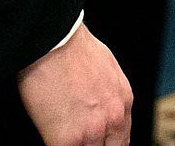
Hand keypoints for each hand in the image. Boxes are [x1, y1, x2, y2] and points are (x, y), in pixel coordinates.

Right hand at [17, 22, 132, 145]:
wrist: (55, 40)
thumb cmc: (73, 47)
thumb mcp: (106, 68)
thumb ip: (107, 94)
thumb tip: (97, 106)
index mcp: (123, 101)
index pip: (121, 140)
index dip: (107, 145)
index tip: (96, 143)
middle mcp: (113, 119)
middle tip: (79, 140)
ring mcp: (91, 131)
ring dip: (77, 145)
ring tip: (64, 137)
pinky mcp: (68, 139)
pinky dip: (56, 145)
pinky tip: (51, 138)